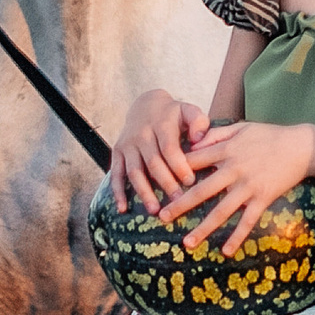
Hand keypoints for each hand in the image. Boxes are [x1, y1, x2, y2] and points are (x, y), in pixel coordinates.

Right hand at [110, 90, 207, 210]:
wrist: (145, 105)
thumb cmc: (174, 114)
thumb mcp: (189, 110)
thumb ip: (199, 121)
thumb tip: (199, 139)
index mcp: (161, 124)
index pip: (169, 147)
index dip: (178, 165)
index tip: (190, 181)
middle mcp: (141, 134)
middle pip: (152, 162)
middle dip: (165, 183)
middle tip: (177, 201)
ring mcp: (127, 144)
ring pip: (134, 171)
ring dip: (143, 191)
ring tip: (155, 210)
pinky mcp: (117, 152)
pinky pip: (116, 174)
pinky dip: (117, 192)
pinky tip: (122, 209)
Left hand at [157, 120, 314, 254]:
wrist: (302, 146)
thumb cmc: (270, 135)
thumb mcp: (241, 127)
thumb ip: (215, 134)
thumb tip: (191, 143)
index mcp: (226, 149)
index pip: (194, 161)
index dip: (175, 171)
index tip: (158, 183)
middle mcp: (234, 169)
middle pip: (202, 190)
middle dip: (180, 205)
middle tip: (162, 217)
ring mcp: (249, 186)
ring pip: (222, 210)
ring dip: (204, 228)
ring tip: (187, 243)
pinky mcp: (263, 198)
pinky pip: (248, 221)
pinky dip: (237, 237)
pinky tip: (226, 252)